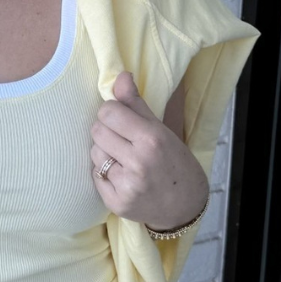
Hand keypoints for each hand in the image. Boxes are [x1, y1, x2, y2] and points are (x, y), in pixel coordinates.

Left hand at [90, 71, 208, 228]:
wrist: (186, 205)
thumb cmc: (175, 162)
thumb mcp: (160, 129)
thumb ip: (135, 103)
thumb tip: (120, 76)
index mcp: (151, 139)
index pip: (108, 112)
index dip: (112, 112)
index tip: (122, 118)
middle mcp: (138, 162)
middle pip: (97, 131)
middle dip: (107, 131)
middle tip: (122, 139)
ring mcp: (127, 185)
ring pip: (94, 152)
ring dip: (105, 151)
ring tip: (124, 158)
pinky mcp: (116, 203)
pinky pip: (96, 175)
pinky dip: (105, 173)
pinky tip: (123, 175)